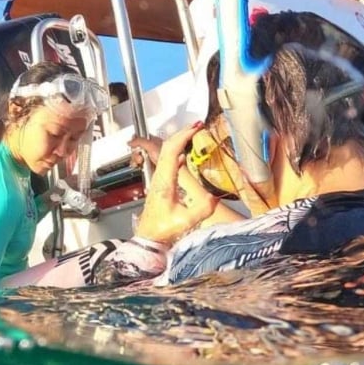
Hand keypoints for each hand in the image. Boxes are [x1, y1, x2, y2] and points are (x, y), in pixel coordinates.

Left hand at [130, 124, 220, 244]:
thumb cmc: (162, 230)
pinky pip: (167, 162)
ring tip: (191, 134)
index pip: (171, 151)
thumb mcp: (186, 222)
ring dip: (178, 141)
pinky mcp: (160, 184)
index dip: (183, 137)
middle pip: (167, 147)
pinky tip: (182, 154)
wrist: (149, 238)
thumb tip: (214, 197)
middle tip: (196, 125)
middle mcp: (159, 177)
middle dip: (182, 133)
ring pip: (165, 152)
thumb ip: (202, 209)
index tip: (196, 128)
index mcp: (164, 182)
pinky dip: (176, 152)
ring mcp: (158, 180)